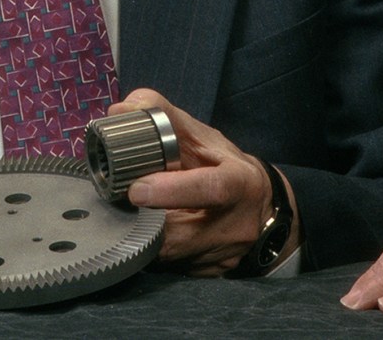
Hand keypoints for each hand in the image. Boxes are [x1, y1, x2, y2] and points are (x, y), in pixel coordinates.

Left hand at [105, 88, 289, 275]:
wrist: (261, 207)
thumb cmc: (225, 165)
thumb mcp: (204, 136)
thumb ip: (164, 118)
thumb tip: (121, 109)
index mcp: (239, 182)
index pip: (209, 188)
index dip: (171, 191)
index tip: (136, 189)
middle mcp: (237, 224)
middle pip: (181, 235)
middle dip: (145, 222)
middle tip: (122, 205)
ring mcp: (224, 255)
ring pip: (171, 257)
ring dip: (146, 237)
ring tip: (132, 215)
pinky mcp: (211, 274)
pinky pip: (173, 268)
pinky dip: (155, 251)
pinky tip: (149, 234)